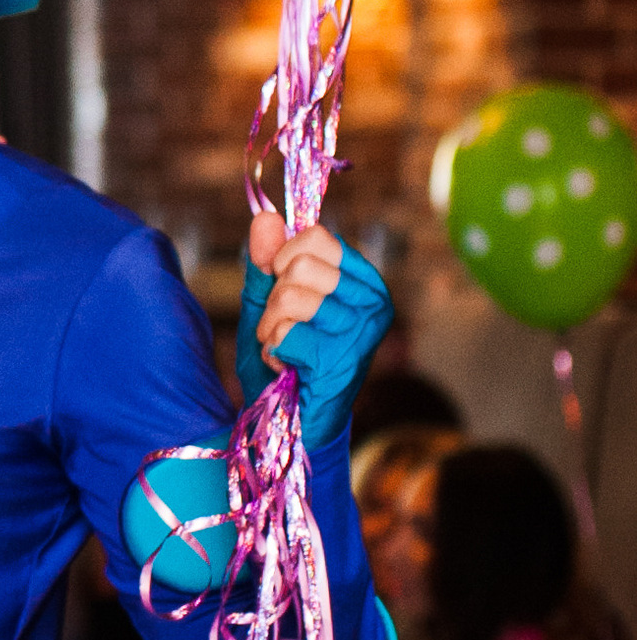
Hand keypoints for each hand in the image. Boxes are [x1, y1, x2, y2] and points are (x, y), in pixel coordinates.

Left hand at [238, 218, 393, 448]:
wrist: (290, 422)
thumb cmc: (285, 360)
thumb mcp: (267, 302)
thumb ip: (265, 261)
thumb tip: (264, 216)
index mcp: (363, 280)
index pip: (316, 237)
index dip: (283, 259)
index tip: (283, 288)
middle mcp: (374, 302)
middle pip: (301, 263)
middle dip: (274, 299)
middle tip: (283, 328)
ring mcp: (363, 332)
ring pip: (290, 296)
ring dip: (272, 328)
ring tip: (285, 350)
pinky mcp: (343, 361)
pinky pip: (284, 333)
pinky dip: (273, 353)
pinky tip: (290, 370)